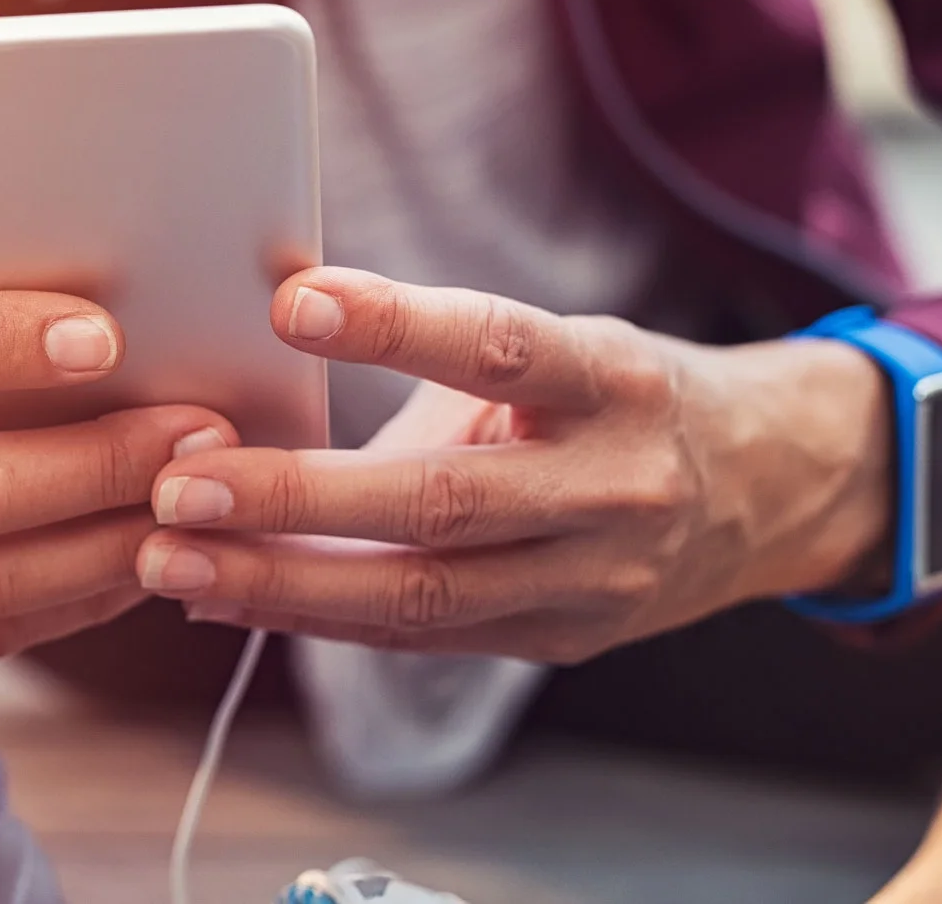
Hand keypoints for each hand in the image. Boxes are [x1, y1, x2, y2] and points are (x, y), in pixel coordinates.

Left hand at [133, 267, 888, 662]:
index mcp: (612, 381)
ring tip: (173, 563)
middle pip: (443, 503)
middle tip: (181, 486)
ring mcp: (593, 580)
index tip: (293, 300)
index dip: (396, 325)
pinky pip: (422, 636)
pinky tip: (228, 599)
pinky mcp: (562, 640)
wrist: (768, 488)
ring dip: (283, 584)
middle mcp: (612, 486)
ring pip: (423, 596)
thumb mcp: (559, 352)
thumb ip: (435, 362)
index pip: (500, 346)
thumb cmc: (619, 398)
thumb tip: (276, 359)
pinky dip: (319, 617)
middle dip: (298, 500)